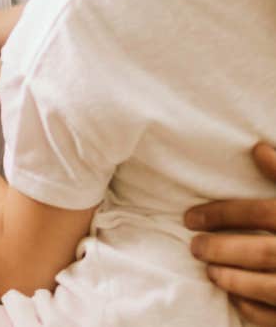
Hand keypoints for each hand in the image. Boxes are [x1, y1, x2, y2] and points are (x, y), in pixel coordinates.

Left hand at [186, 143, 275, 325]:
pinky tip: (236, 299)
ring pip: (270, 287)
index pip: (261, 213)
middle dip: (223, 249)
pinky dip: (256, 310)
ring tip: (210, 271)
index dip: (223, 214)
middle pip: (262, 252)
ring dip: (234, 280)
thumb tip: (256, 148)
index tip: (190, 217)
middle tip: (194, 246)